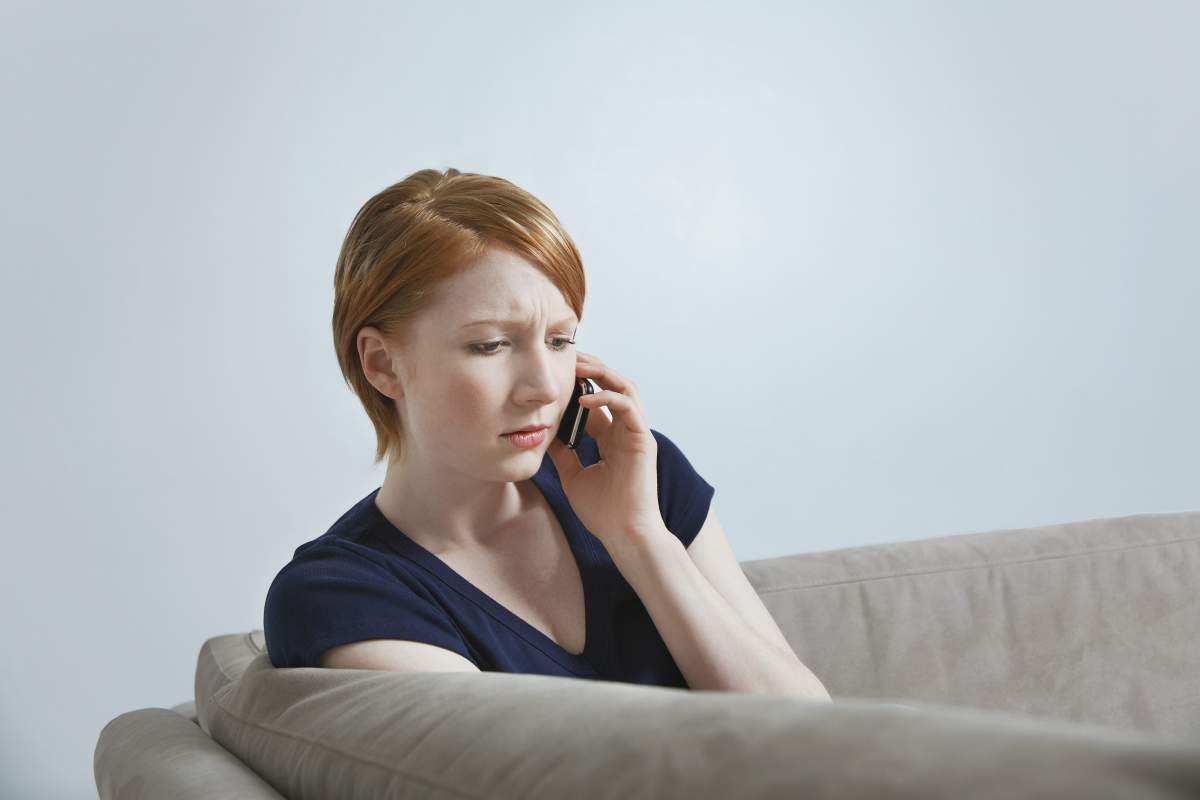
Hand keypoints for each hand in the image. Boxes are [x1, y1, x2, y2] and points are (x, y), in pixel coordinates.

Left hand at [545, 351, 664, 550]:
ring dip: (602, 373)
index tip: (555, 375)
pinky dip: (607, 398)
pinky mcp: (643, 439)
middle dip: (591, 369)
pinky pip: (628, 407)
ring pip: (625, 387)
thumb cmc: (603, 512)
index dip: (577, 386)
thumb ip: (562, 452)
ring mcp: (636, 433)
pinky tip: (584, 400)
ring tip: (577, 367)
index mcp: (611, 439)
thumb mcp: (572, 476)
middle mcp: (625, 431)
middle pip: (612, 386)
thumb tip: (542, 432)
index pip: (596, 401)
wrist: (624, 535)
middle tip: (566, 357)